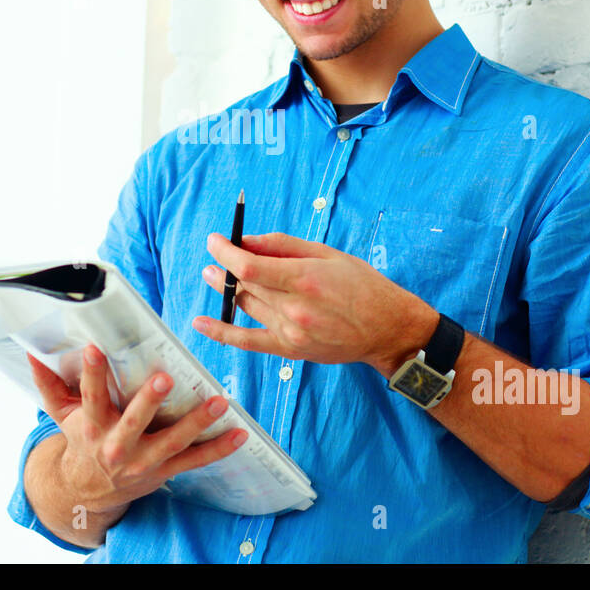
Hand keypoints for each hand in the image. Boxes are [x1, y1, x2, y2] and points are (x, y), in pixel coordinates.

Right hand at [26, 344, 247, 514]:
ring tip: (219, 401)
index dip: (91, 374)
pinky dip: (218, 448)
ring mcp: (143, 461)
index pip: (90, 396)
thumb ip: (48, 384)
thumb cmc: (80, 441)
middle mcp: (117, 445)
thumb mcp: (59, 415)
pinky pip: (194, 461)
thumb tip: (31, 352)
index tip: (93, 348)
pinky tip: (240, 433)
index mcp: (91, 426)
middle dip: (149, 400)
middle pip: (134, 422)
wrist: (89, 491)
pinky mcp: (164, 471)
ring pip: (172, 441)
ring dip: (197, 422)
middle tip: (165, 378)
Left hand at [194, 231, 438, 370]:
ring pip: (246, 306)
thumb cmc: (363, 286)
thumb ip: (284, 246)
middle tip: (215, 256)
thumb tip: (248, 240)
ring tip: (213, 276)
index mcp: (305, 278)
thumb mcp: (328, 254)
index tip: (214, 240)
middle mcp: (295, 307)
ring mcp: (291, 332)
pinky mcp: (290, 350)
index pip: (249, 265)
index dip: (225, 251)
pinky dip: (221, 332)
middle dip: (225, 267)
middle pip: (245, 284)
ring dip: (226, 290)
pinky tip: (201, 322)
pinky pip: (248, 341)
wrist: (387, 329)